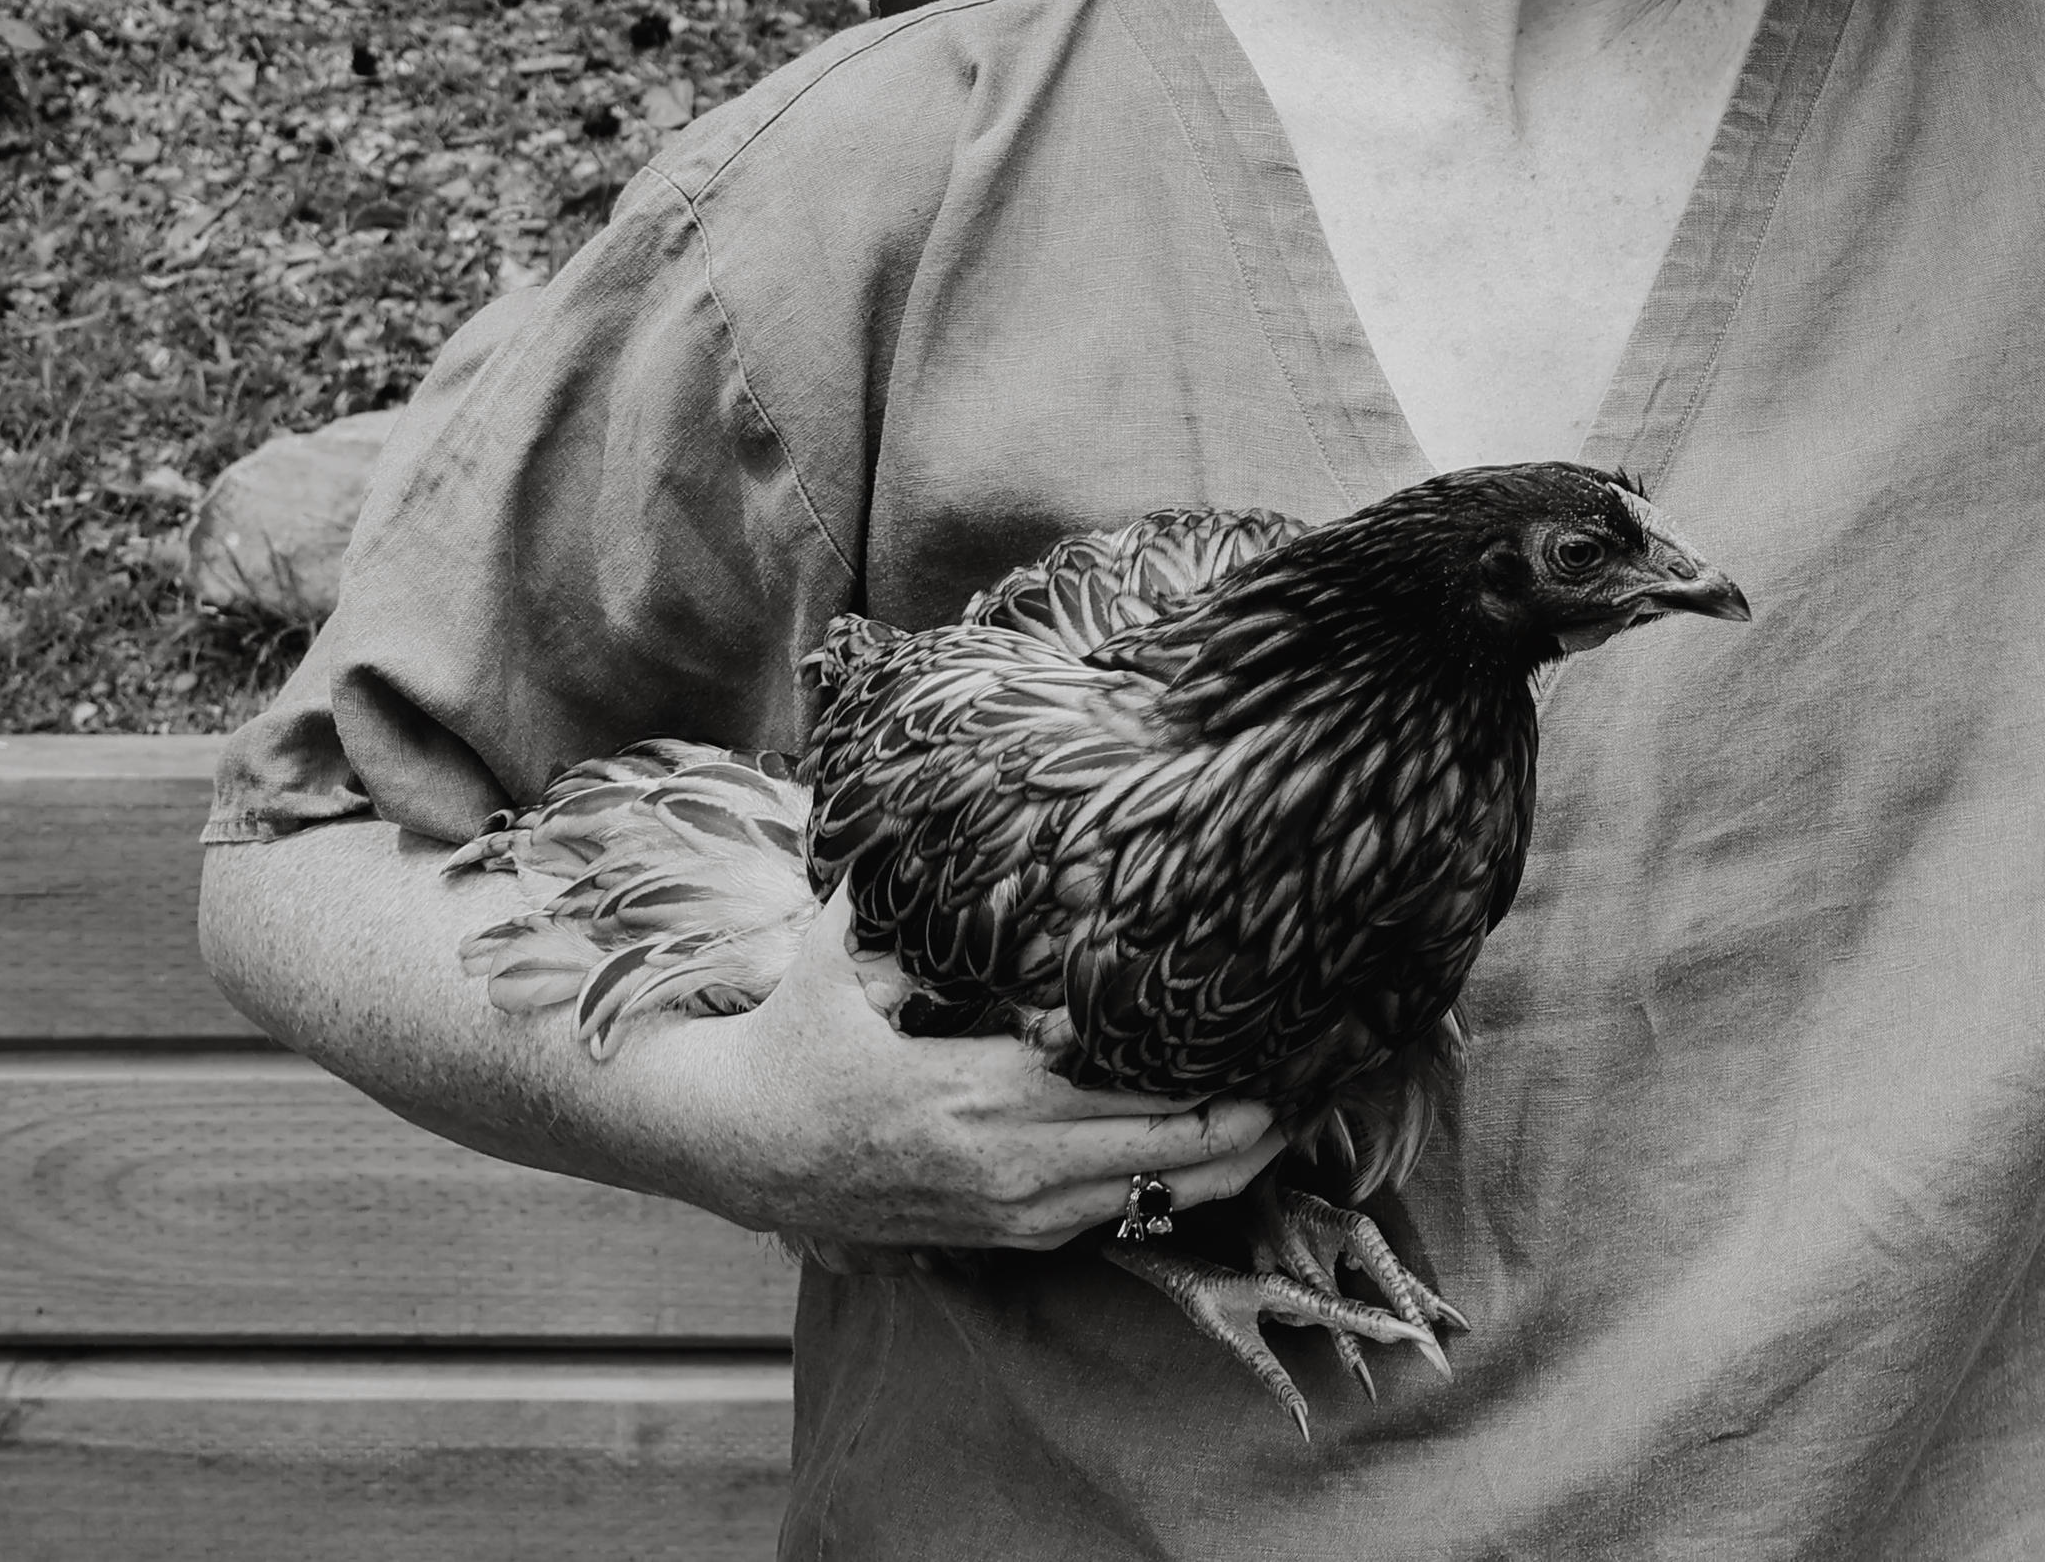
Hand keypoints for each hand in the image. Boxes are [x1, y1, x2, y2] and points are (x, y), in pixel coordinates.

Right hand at [618, 888, 1284, 1253]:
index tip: (1255, 1040)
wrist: (738, 1149)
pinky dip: (1158, 1197)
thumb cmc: (791, 1041)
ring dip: (1209, 1171)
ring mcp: (1000, 1209)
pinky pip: (1098, 1224)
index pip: (1107, 1088)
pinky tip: (1206, 1168)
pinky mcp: (996, 1234)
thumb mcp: (830, 956)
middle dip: (1231, 1127)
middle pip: (1147, 1156)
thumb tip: (918, 809)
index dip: (1189, 1073)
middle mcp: (998, 1162)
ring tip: (1280, 1130)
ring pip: (1134, 1201)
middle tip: (1306, 1090)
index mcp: (969, 1092)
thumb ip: (881, 894)